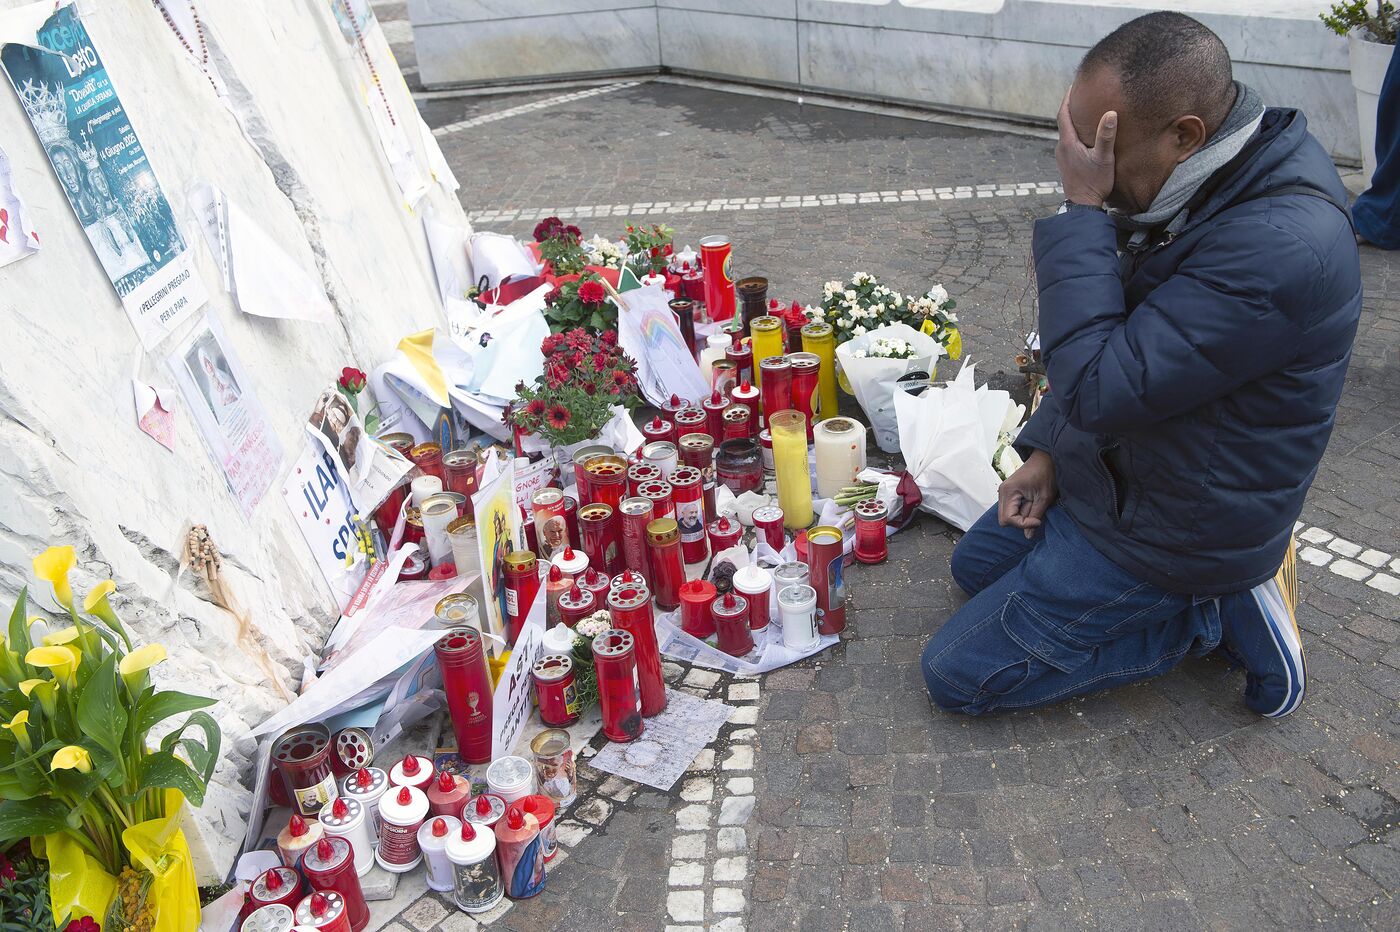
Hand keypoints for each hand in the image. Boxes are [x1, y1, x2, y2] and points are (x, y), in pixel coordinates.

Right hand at [999, 450, 1055, 539]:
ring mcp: (1004, 492)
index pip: (1008, 519)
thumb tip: (1028, 535)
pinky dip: (1020, 511)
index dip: (1023, 524)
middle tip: (1035, 515)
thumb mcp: (1044, 498)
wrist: (1045, 458)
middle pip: (1004, 519)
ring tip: (1034, 505)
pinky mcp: (1008, 493)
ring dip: (1020, 516)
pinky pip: (1010, 509)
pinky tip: (1030, 503)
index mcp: (1009, 491)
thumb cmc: (1045, 474)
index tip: (1038, 520)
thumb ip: (1035, 516)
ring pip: (1006, 515)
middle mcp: (1002, 492)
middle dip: (1020, 521)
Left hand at [1055, 88, 1116, 206]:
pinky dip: (1075, 132)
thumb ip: (1106, 136)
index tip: (1073, 85)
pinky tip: (1085, 133)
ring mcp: (1062, 156)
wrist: (1082, 206)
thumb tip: (1110, 113)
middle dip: (1071, 106)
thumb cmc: (1094, 183)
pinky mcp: (1066, 163)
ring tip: (1086, 110)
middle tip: (1082, 93)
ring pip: (1066, 132)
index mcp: (1068, 142)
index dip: (1067, 98)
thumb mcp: (1104, 158)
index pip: (1063, 114)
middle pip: (1063, 121)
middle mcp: (1061, 147)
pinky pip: (1069, 141)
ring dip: (1074, 120)